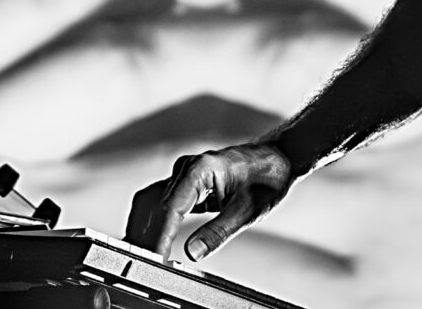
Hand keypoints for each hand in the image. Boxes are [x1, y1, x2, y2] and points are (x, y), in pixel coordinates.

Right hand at [126, 141, 298, 262]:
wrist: (278, 159)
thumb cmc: (266, 179)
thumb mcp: (246, 211)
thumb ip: (217, 232)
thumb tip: (192, 253)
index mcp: (199, 169)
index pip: (169, 209)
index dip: (158, 237)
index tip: (154, 258)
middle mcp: (186, 168)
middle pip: (153, 205)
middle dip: (144, 234)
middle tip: (142, 262)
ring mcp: (185, 173)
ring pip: (153, 202)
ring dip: (144, 228)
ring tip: (142, 254)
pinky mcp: (187, 182)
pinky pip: (163, 202)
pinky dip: (155, 222)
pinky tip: (154, 239)